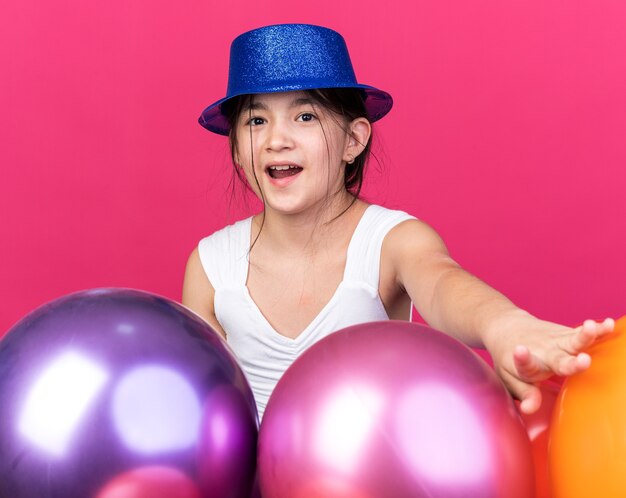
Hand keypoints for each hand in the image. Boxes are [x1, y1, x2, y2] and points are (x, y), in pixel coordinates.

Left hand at [489, 317, 614, 414]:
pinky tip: (609, 324)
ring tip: (594, 327)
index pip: (525, 365)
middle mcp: (543, 352)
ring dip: (585, 336)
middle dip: (571, 362)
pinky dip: (597, 330)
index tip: (520, 352)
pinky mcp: (566, 334)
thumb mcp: (509, 377)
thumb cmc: (509, 359)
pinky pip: (582, 333)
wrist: (507, 327)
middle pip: (558, 358)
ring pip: (573, 340)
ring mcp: (556, 342)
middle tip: (584, 361)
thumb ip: (524, 393)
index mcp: (527, 365)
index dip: (523, 360)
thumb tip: (529, 409)